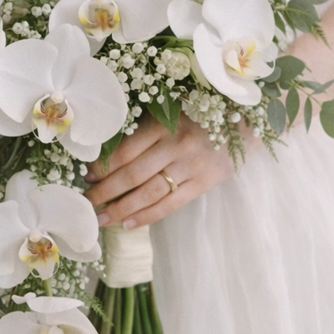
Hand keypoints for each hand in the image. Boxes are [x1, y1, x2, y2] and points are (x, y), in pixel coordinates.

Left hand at [84, 113, 257, 228]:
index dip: (102, 166)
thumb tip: (107, 155)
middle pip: (131, 174)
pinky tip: (128, 224)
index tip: (86, 176)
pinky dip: (147, 215)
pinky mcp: (205, 182)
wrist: (248, 119)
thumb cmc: (201, 112)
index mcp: (163, 122)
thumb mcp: (172, 110)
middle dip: (105, 191)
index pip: (125, 149)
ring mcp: (191, 165)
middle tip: (85, 202)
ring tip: (101, 219)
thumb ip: (145, 128)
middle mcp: (175, 144)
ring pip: (148, 192)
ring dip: (121, 208)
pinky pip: (171, 204)